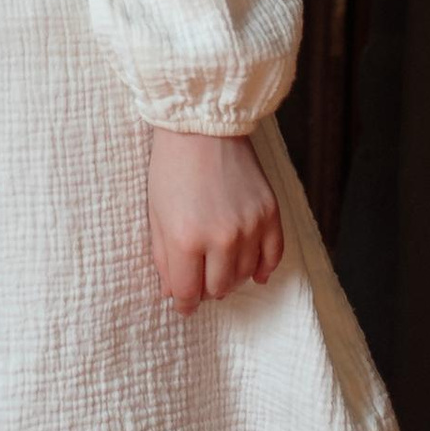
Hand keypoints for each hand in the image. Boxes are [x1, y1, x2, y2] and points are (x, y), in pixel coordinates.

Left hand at [148, 126, 283, 313]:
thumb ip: (164, 258)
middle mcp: (221, 238)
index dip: (184, 303)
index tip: (183, 304)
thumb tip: (173, 292)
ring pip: (245, 275)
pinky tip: (256, 273)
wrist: (202, 126)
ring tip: (221, 268)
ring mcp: (249, 226)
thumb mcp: (156, 214)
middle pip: (218, 288)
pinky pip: (273, 255)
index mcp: (186, 239)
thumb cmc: (171, 167)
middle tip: (200, 282)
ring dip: (232, 277)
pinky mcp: (269, 212)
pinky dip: (265, 268)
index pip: (188, 292)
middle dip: (206, 290)